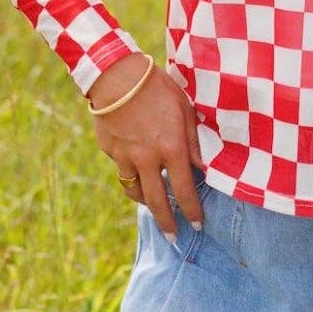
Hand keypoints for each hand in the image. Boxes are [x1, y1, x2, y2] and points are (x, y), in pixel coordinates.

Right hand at [87, 55, 205, 239]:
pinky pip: (121, 168)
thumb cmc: (157, 87)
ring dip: (145, 201)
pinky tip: (135, 165)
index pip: (184, 190)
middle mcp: (147, 158)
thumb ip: (194, 141)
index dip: (192, 211)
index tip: (198, 224)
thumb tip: (203, 167)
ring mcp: (125, 156)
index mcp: (171, 148)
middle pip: (157, 201)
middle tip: (173, 237)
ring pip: (134, 190)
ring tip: (152, 205)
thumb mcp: (184, 109)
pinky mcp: (109, 150)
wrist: (116, 74)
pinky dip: (130, 172)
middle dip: (167, 223)